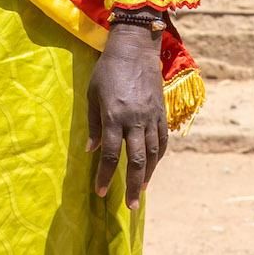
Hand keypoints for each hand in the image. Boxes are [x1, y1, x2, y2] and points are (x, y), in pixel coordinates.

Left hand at [87, 23, 168, 208]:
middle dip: (132, 185)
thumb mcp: (92, 95)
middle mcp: (135, 120)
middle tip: (129, 205)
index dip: (104, 175)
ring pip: (152, 153)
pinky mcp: (161, 112)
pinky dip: (158, 156)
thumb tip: (91, 150)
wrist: (135, 49)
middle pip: (136, 160)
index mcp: (114, 116)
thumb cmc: (107, 70)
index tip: (100, 191)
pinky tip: (152, 166)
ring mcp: (151, 117)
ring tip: (141, 190)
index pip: (109, 154)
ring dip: (147, 175)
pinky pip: (163, 140)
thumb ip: (93, 124)